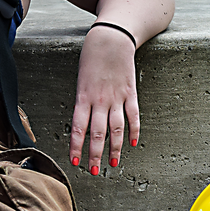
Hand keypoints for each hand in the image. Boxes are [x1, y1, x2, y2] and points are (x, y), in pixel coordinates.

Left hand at [70, 23, 138, 173]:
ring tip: (112, 163)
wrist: (111, 38)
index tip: (75, 162)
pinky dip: (134, 131)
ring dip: (114, 148)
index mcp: (84, 97)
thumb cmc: (92, 58)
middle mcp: (100, 100)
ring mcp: (117, 98)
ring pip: (116, 129)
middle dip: (95, 154)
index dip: (76, 146)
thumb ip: (83, 103)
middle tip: (94, 171)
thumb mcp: (81, 80)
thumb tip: (83, 125)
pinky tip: (132, 143)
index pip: (78, 128)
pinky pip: (133, 116)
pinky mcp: (131, 93)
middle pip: (97, 133)